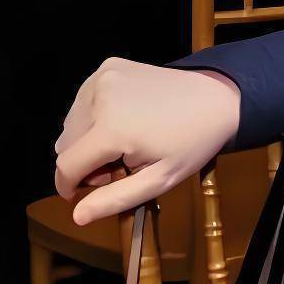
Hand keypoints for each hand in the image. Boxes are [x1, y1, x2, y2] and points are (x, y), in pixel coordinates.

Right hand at [54, 59, 241, 223]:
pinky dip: (93, 116)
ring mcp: (103, 78)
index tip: (79, 194)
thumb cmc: (193, 142)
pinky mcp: (108, 66)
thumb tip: (77, 216)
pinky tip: (123, 120)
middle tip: (120, 166)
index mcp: (112, 129)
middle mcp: (100, 98)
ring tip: (125, 143)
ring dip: (88, 139)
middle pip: (66, 144)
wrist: (217, 99)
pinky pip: (84, 101)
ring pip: (72, 123)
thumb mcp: (160, 179)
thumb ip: (116, 199)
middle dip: (85, 162)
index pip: (67, 165)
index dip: (68, 185)